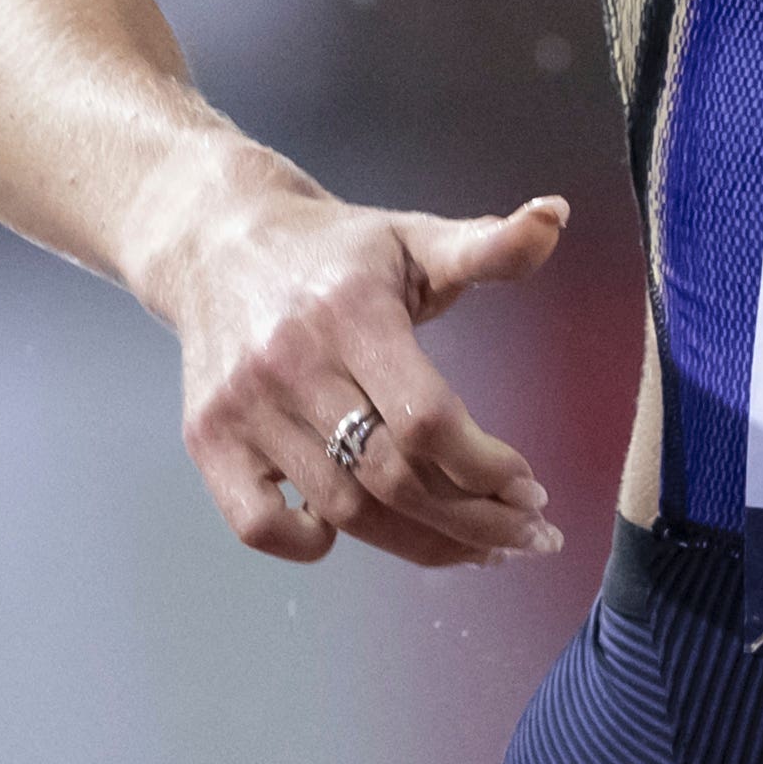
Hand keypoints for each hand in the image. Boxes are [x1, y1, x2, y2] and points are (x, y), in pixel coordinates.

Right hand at [153, 186, 566, 567]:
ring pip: (341, 510)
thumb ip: (489, 245)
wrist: (216, 242)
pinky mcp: (207, 440)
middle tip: (525, 535)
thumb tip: (555, 215)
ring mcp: (240, 409)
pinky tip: (361, 531)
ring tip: (476, 548)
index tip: (534, 488)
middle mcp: (289, 364)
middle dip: (474, 521)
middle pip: (390, 478)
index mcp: (351, 313)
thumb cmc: (336, 251)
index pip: (426, 418)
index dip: (487, 467)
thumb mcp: (415, 237)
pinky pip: (259, 526)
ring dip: (419, 542)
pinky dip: (311, 546)